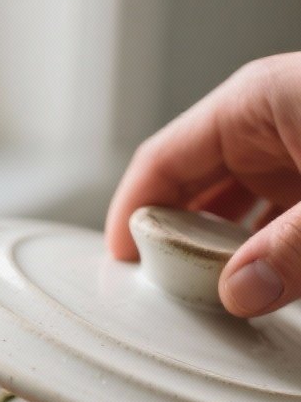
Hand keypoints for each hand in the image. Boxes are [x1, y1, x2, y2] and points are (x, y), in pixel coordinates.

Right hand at [106, 52, 300, 317]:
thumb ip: (294, 246)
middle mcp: (269, 126)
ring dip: (219, 252)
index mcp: (255, 103)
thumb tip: (240, 292)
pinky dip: (260, 253)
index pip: (161, 159)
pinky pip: (273, 219)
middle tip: (161, 293)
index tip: (119, 265)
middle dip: (173, 240)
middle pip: (192, 187)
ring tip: (205, 298)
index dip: (130, 213)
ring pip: (233, 209)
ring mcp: (296, 152)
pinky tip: (257, 286)